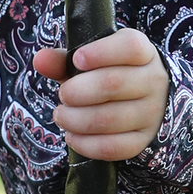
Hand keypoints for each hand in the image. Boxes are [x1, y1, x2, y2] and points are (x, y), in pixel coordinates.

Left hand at [33, 29, 169, 161]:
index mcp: (143, 52)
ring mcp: (151, 113)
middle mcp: (153, 80)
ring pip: (110, 119)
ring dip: (76, 119)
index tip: (77, 58)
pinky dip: (86, 144)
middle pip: (114, 83)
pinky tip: (72, 136)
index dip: (101, 52)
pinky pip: (113, 147)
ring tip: (61, 115)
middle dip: (78, 91)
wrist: (145, 101)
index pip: (129, 46)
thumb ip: (65, 59)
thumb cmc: (111, 74)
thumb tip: (39, 59)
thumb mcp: (93, 61)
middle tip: (62, 94)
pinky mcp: (143, 140)